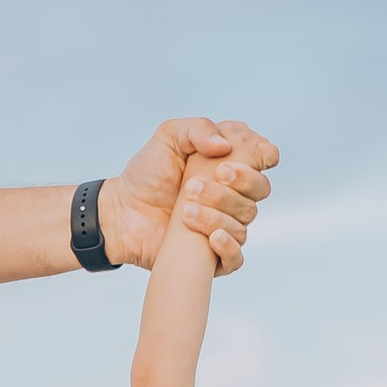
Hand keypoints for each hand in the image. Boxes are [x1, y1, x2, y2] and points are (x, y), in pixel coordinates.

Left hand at [100, 118, 276, 273]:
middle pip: (259, 189)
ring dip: (218, 212)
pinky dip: (228, 247)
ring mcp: (226, 223)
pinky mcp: (213, 254)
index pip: (265, 157)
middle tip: (202, 180)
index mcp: (230, 162)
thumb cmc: (146, 174)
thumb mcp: (168, 137)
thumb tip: (225, 146)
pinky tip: (211, 237)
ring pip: (245, 220)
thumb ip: (197, 129)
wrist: (121, 212)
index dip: (262, 155)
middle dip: (237, 183)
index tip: (235, 158)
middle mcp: (234, 193)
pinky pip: (236, 257)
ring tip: (185, 208)